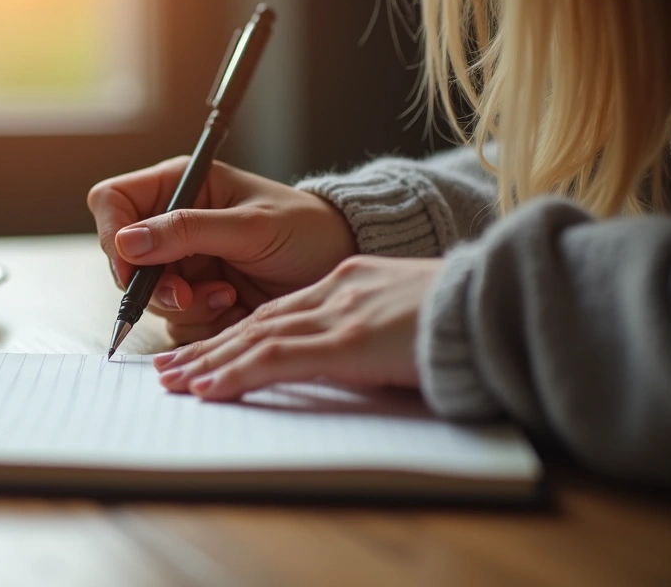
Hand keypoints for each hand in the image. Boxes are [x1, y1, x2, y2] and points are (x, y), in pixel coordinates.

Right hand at [87, 157, 357, 344]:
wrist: (339, 267)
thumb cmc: (306, 229)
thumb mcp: (249, 226)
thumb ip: (187, 231)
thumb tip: (128, 241)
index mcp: (180, 186)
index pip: (114, 203)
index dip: (113, 234)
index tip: (132, 265)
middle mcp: (173, 225)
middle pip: (125, 260)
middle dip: (155, 284)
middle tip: (187, 293)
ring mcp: (183, 263)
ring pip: (149, 297)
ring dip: (186, 306)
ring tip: (227, 295)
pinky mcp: (198, 297)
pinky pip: (176, 321)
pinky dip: (202, 322)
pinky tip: (234, 306)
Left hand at [154, 255, 441, 399]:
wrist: (502, 302)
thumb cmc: (468, 315)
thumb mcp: (411, 314)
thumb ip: (377, 327)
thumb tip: (364, 355)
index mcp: (350, 281)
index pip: (279, 311)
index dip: (237, 332)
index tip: (206, 351)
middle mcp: (335, 291)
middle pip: (256, 322)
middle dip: (209, 347)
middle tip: (168, 368)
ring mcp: (339, 314)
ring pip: (256, 338)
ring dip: (210, 362)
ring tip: (174, 382)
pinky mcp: (347, 340)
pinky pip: (276, 358)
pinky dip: (237, 373)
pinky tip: (208, 389)